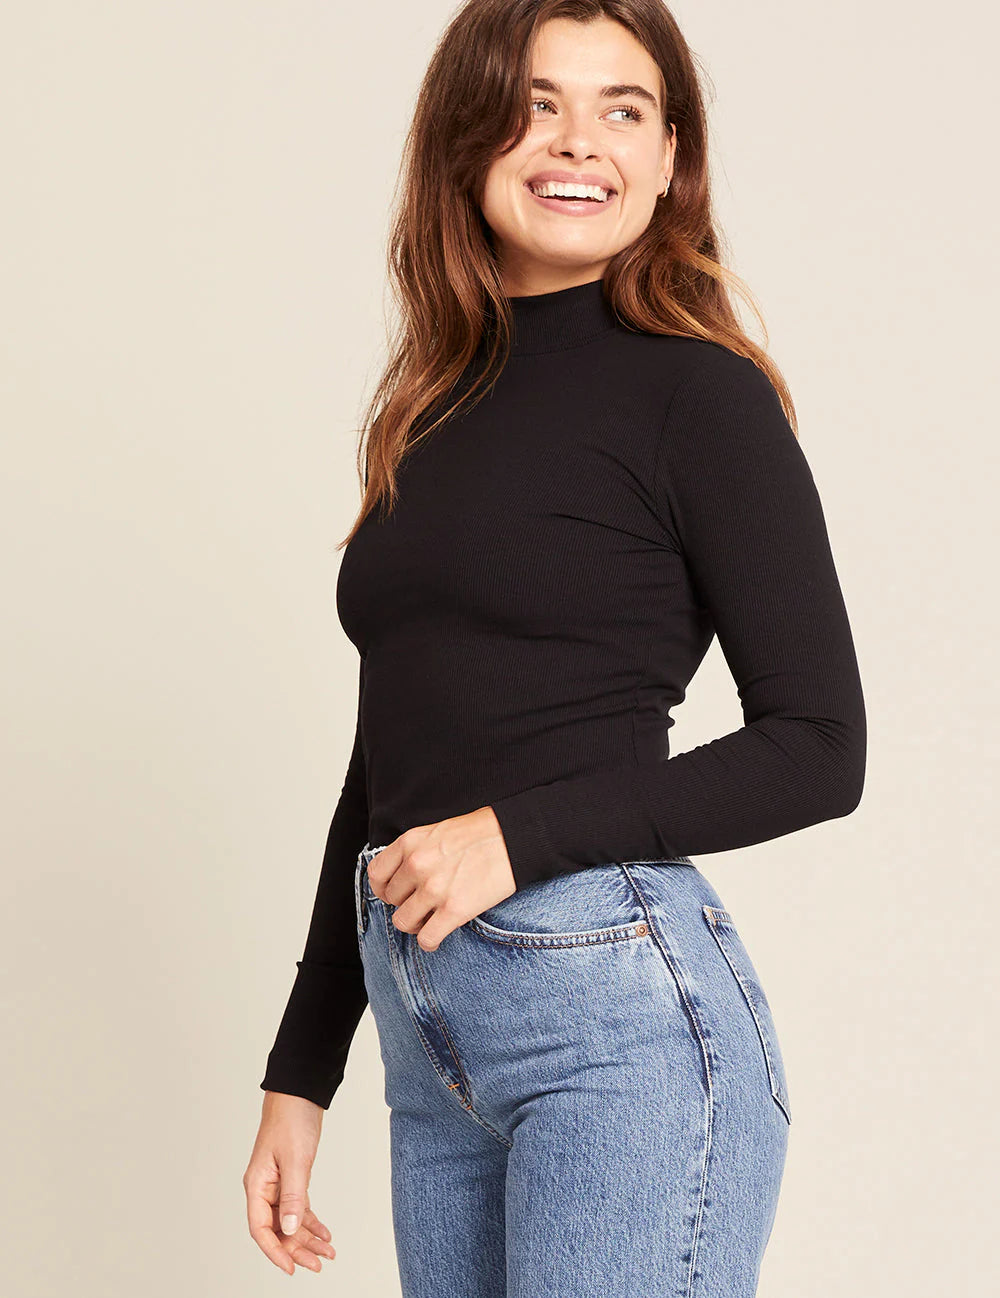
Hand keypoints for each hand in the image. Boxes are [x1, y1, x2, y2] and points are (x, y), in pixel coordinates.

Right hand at [244, 1091, 337, 1275]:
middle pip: (277, 1229)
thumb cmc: (292, 1119)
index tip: (291, 1268)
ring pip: (289, 1221)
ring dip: (307, 1237)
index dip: (275, 1251)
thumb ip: (293, 1196)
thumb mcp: (296, 1160)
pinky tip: (324, 1232)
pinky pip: (299, 1207)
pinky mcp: (291, 1178)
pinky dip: (311, 1221)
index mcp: (257, 1184)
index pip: (260, 1228)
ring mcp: (277, 1184)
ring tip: (327, 1252)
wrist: (300, 1094)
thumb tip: (289, 1229)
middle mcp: (264, 1188)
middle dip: (297, 1249)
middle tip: (318, 1264)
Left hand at [367, 806, 515, 950]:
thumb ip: (416, 852)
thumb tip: (403, 878)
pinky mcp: (454, 910)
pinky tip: (438, 936)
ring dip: (415, 925)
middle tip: (422, 905)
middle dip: (405, 905)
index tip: (394, 894)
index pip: (376, 874)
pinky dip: (429, 942)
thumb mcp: (437, 831)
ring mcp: (434, 889)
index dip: (382, 889)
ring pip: (403, 922)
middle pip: (391, 901)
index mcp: (410, 842)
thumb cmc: (480, 833)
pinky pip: (426, 938)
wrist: (514, 837)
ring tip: (429, 921)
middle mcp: (416, 865)